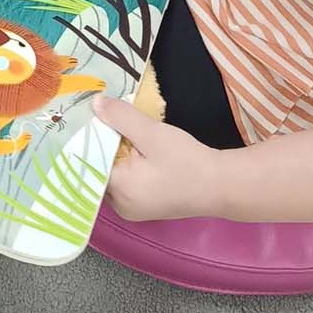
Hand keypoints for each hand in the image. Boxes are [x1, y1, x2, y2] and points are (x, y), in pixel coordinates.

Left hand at [97, 97, 225, 220]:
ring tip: (122, 130)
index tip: (90, 117)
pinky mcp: (145, 206)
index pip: (90, 161)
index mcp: (118, 192)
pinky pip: (126, 182)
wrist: (222, 185)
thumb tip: (94, 103)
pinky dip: (128, 165)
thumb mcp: (152, 134)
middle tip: (107, 119)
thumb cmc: (187, 161)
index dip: (91, 137)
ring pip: (113, 175)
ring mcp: (133, 209)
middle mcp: (120, 206)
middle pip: (99, 169)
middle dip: (104, 144)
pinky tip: (137, 149)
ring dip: (117, 154)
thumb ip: (121, 117)